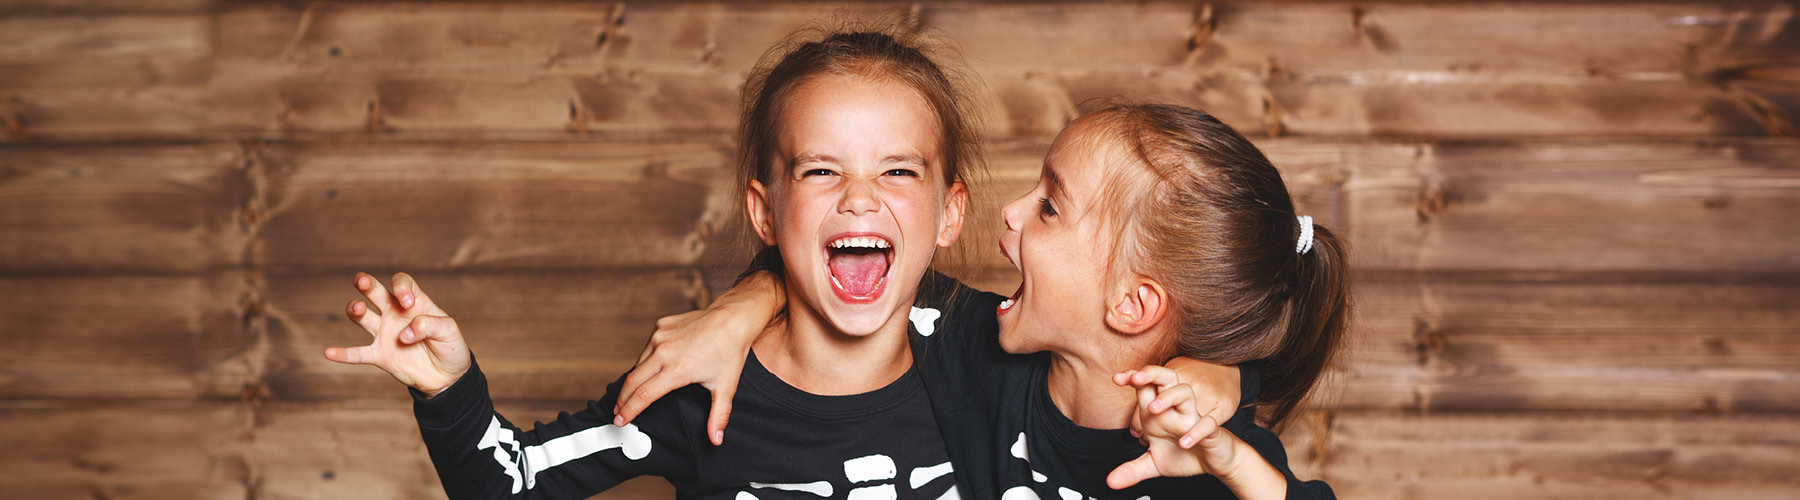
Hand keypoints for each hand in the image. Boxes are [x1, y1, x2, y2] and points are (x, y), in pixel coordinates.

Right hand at [323, 272, 469, 396]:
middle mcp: (394, 314)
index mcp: (414, 302)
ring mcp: (384, 333)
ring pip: (361, 316)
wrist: (447, 376)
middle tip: (361, 281)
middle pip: (374, 292)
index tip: (408, 303)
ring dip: (355, 310)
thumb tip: (404, 333)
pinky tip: (329, 352)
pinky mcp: (379, 355)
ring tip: (357, 309)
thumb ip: (429, 324)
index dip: (401, 287)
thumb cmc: (450, 347)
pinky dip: (343, 354)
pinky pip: (357, 353)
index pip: (401, 283)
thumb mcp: (449, 330)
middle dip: (366, 284)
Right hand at [613, 271, 784, 444]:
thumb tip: (716, 440)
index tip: (620, 420)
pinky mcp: (661, 325)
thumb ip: (718, 416)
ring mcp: (660, 336)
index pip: (644, 396)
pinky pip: (647, 347)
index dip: (629, 410)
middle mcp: (664, 352)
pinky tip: (649, 369)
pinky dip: (646, 360)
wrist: (733, 318)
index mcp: (677, 370)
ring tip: (631, 394)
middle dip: (622, 399)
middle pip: (633, 381)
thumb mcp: (726, 387)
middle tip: (617, 412)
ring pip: (639, 363)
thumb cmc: (730, 353)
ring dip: (633, 380)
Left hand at [1107, 367, 1285, 499]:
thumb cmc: (1185, 455)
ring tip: (1154, 409)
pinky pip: (1206, 424)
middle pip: (1166, 379)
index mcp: (1159, 412)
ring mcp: (1193, 418)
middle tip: (1135, 379)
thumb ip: (1132, 470)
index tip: (1116, 379)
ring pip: (1185, 393)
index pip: (1146, 386)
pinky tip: (1183, 443)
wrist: (1216, 462)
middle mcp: (1175, 410)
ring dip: (1170, 397)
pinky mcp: (1211, 431)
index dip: (1132, 378)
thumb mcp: (1154, 464)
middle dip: (1151, 374)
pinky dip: (1196, 431)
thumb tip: (1110, 482)